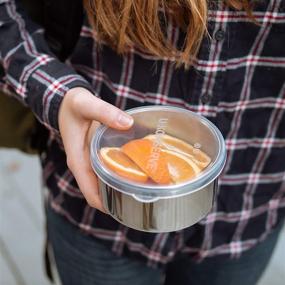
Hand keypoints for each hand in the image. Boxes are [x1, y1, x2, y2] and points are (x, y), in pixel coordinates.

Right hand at [58, 87, 132, 211]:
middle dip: (117, 199)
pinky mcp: (95, 156)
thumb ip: (105, 112)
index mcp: (78, 160)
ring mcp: (89, 162)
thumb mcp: (86, 104)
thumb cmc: (72, 105)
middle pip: (99, 192)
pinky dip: (120, 174)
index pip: (90, 192)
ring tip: (143, 188)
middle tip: (142, 199)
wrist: (66, 102)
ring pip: (104, 183)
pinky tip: (137, 170)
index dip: (106, 204)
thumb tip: (128, 123)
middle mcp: (83, 165)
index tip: (126, 208)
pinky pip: (107, 171)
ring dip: (120, 188)